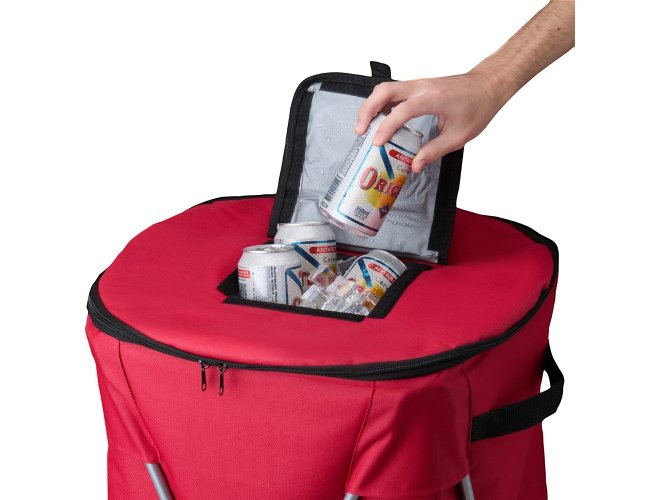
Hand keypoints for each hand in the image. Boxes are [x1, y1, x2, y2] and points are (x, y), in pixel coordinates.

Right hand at [355, 71, 507, 172]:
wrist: (487, 85)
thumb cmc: (478, 106)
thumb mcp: (459, 136)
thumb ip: (434, 151)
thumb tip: (414, 165)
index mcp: (432, 98)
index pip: (401, 110)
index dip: (387, 127)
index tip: (377, 142)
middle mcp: (422, 87)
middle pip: (384, 91)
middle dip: (367, 110)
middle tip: (360, 131)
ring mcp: (418, 84)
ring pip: (385, 88)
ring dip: (371, 106)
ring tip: (365, 127)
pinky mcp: (417, 86)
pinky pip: (392, 90)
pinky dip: (381, 103)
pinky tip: (381, 119)